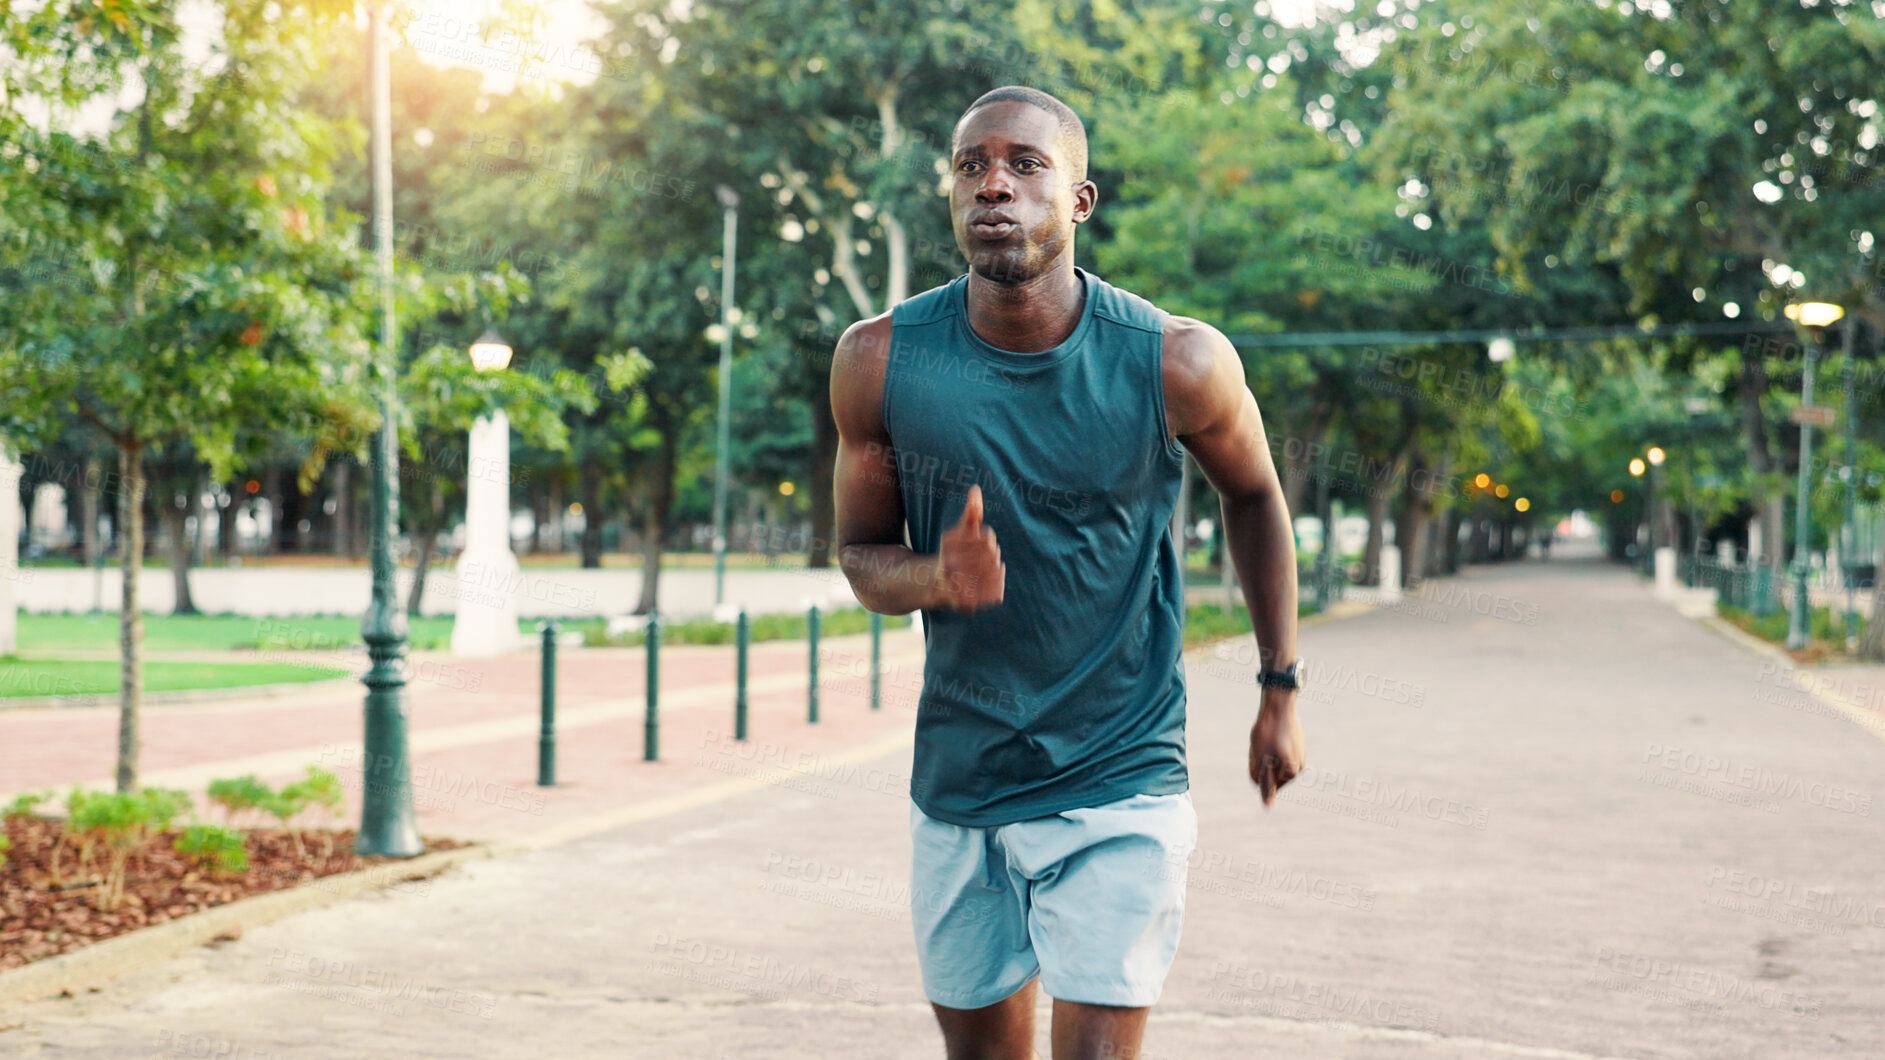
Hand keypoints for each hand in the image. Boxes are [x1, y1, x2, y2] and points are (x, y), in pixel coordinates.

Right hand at [934, 485, 1005, 611]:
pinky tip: (994, 587)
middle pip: (990, 556)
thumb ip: (971, 513)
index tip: (986, 544)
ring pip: (990, 575)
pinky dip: (994, 590)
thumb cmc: (951, 553)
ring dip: (994, 574)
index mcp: (950, 543)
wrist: (928, 582)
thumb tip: (976, 489)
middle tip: (991, 561)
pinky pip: (987, 595)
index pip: (986, 539)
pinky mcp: (959, 600)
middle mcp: (949, 562)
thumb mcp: (960, 531)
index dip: (988, 541)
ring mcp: (953, 582)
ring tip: (993, 572)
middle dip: (992, 558)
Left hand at [1249, 692, 1304, 807]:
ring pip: (1272, 760)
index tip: (1259, 753)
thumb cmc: (1267, 732)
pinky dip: (1270, 744)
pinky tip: (1270, 732)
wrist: (1278, 703)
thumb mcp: (1260, 759)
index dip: (1255, 769)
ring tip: (1265, 738)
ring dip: (1264, 753)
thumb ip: (1264, 783)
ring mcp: (1299, 753)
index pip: (1265, 784)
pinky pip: (1278, 750)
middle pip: (1269, 773)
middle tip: (1260, 744)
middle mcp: (1299, 766)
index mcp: (1292, 773)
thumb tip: (1267, 805)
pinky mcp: (1296, 743)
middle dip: (1261, 763)